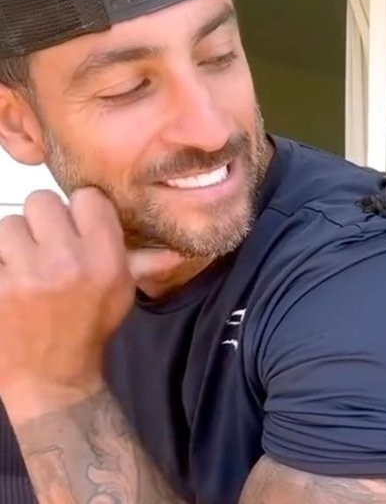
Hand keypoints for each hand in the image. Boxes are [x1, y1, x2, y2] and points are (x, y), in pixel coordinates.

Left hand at [0, 187, 133, 415]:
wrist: (52, 378)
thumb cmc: (90, 329)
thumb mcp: (123, 293)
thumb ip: (142, 261)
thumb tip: (178, 249)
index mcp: (105, 260)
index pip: (87, 197)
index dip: (81, 209)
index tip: (78, 226)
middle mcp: (68, 262)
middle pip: (42, 201)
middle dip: (43, 221)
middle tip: (47, 245)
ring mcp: (26, 276)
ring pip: (10, 224)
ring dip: (15, 242)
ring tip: (25, 265)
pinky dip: (1, 265)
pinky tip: (11, 283)